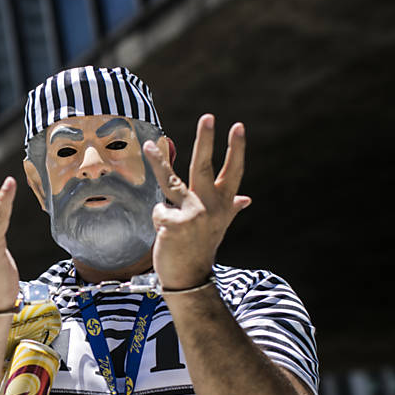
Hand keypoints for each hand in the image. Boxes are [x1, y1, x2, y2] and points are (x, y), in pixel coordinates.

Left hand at [144, 114, 251, 289]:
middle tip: (209, 117)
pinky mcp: (174, 223)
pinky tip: (165, 234)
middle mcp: (211, 206)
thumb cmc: (201, 248)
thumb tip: (247, 199)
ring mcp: (193, 214)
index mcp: (223, 204)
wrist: (189, 278)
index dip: (236, 149)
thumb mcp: (219, 226)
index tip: (237, 126)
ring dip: (158, 161)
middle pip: (205, 167)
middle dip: (206, 140)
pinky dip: (158, 219)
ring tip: (147, 145)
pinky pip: (158, 210)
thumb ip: (230, 209)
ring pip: (170, 180)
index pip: (233, 172)